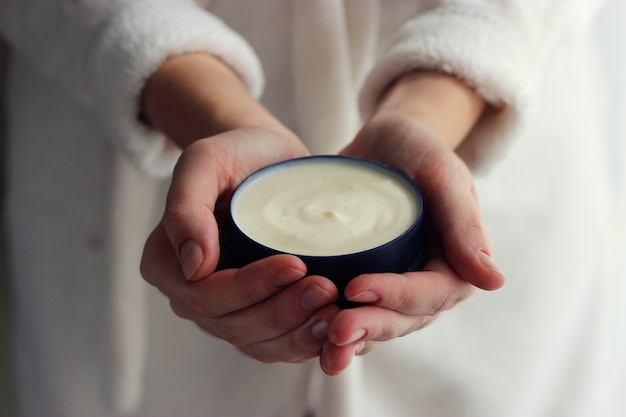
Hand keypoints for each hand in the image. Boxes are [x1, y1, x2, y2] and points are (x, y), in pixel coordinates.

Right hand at [141, 126, 342, 362]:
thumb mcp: (205, 161)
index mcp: (167, 264)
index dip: (251, 288)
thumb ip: (186, 206)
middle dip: (283, 311)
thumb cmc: (236, 154)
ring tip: (336, 311)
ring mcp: (224, 312)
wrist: (268, 160)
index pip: (206, 294)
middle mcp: (190, 296)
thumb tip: (194, 266)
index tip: (297, 265)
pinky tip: (334, 326)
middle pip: (234, 324)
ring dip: (299, 333)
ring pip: (258, 342)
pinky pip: (277, 345)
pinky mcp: (257, 317)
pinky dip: (306, 342)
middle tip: (327, 288)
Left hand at [319, 72, 505, 374]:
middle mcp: (426, 282)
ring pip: (377, 324)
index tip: (356, 288)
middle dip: (369, 327)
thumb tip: (494, 281)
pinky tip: (309, 335)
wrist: (386, 140)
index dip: (396, 296)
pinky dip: (333, 326)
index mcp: (456, 264)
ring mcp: (395, 285)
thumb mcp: (442, 174)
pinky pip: (354, 312)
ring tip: (323, 352)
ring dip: (351, 341)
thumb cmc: (418, 149)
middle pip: (402, 319)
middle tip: (335, 332)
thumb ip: (465, 224)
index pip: (430, 293)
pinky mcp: (366, 280)